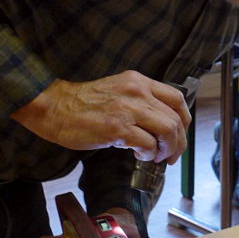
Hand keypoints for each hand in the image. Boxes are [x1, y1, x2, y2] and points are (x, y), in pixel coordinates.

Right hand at [12, 70, 191, 163]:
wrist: (54, 107)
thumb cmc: (82, 104)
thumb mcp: (118, 92)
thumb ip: (140, 103)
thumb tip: (160, 128)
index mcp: (139, 82)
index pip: (177, 99)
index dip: (184, 120)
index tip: (180, 134)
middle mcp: (137, 92)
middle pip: (175, 118)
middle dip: (178, 142)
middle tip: (170, 155)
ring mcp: (128, 110)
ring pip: (167, 131)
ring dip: (166, 149)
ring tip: (156, 156)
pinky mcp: (118, 128)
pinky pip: (147, 144)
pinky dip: (148, 154)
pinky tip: (140, 155)